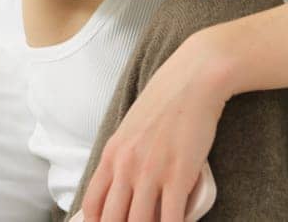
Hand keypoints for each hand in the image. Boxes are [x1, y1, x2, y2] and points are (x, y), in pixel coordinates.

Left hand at [79, 38, 231, 221]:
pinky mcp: (179, 176)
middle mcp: (126, 166)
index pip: (93, 204)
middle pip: (113, 219)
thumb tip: (125, 185)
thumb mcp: (132, 129)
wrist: (194, 80)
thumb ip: (124, 157)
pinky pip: (170, 218)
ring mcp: (151, 172)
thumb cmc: (166, 101)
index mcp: (112, 154)